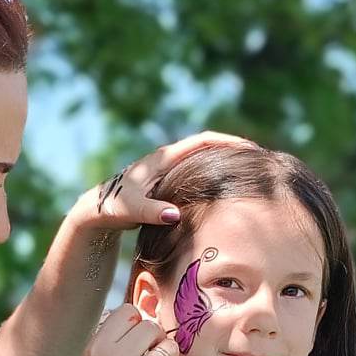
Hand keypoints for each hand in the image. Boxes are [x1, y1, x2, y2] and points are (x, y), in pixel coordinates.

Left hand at [67, 130, 258, 232]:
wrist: (96, 212)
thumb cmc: (114, 208)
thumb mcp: (132, 210)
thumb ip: (153, 212)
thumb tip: (175, 215)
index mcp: (164, 158)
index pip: (203, 141)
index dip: (228, 141)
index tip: (251, 147)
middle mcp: (168, 160)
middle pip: (208, 147)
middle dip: (232, 150)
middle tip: (259, 159)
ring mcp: (168, 171)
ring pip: (203, 161)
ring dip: (224, 163)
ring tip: (249, 172)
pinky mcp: (167, 184)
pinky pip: (197, 175)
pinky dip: (213, 177)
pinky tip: (226, 191)